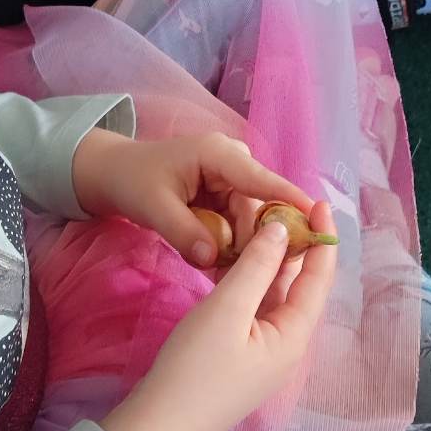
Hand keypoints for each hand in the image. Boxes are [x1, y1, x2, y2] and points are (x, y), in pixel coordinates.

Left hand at [72, 127, 315, 267]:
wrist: (114, 173)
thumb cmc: (133, 181)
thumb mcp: (153, 207)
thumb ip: (184, 233)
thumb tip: (214, 260)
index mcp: (219, 154)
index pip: (261, 180)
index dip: (289, 199)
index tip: (317, 218)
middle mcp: (233, 162)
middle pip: (258, 207)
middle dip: (251, 241)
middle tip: (239, 277)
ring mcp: (231, 178)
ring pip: (248, 220)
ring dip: (237, 247)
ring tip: (220, 273)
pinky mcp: (225, 194)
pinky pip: (237, 223)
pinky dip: (228, 243)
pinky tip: (218, 263)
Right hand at [100, 203, 337, 430]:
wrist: (158, 426)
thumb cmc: (194, 367)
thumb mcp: (226, 309)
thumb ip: (257, 265)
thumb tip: (282, 229)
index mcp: (293, 337)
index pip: (317, 279)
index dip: (321, 239)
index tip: (317, 202)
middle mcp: (286, 348)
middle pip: (299, 288)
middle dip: (296, 248)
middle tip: (286, 207)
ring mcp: (263, 356)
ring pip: (275, 299)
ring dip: (272, 264)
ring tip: (264, 225)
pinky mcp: (240, 360)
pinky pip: (255, 311)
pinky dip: (252, 283)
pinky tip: (239, 263)